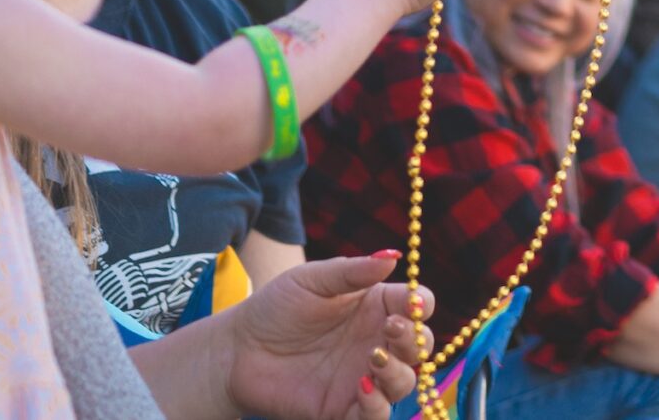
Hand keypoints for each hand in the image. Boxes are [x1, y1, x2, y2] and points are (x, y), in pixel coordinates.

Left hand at [210, 252, 429, 419]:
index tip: (411, 305)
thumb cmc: (275, 307)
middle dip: (415, 340)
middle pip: (420, 346)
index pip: (419, 305)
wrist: (237, 350)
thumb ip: (353, 271)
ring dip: (399, 373)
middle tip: (389, 332)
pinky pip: (375, 416)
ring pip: (404, 383)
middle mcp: (376, 342)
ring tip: (374, 360)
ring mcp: (362, 377)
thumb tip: (393, 256)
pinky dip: (377, 407)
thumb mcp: (312, 280)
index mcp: (376, 307)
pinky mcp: (343, 409)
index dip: (422, 305)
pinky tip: (362, 389)